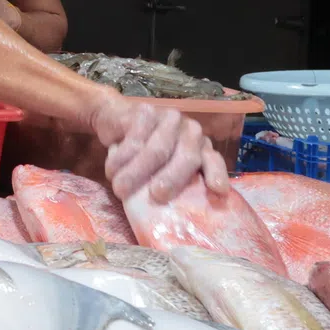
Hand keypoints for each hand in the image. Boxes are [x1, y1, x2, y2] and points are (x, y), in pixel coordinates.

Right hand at [87, 93, 229, 203]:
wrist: (116, 119)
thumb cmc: (144, 153)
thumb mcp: (163, 169)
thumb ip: (174, 183)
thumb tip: (176, 218)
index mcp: (200, 147)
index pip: (213, 161)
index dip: (216, 174)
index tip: (217, 190)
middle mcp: (190, 130)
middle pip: (186, 157)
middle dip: (171, 180)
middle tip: (156, 196)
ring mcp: (169, 118)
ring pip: (157, 151)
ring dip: (135, 174)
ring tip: (120, 190)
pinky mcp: (146, 111)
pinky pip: (134, 140)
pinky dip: (120, 159)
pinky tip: (111, 169)